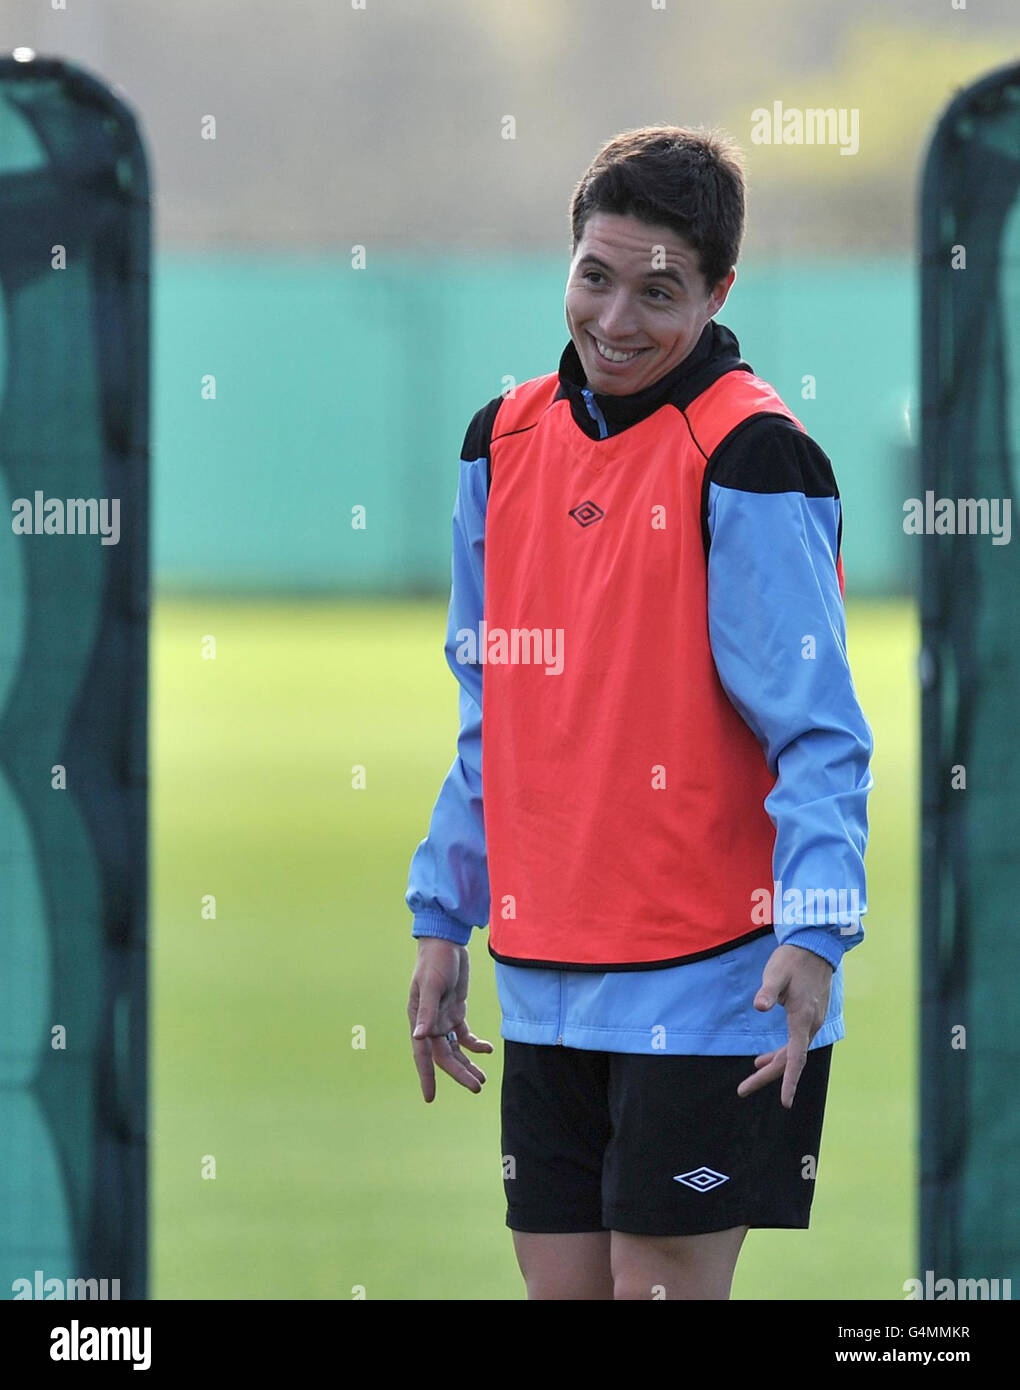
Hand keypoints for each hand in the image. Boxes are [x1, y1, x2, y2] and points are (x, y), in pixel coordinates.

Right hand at [408, 937, 492, 1101]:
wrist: (446, 942)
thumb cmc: (434, 961)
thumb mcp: (431, 985)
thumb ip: (426, 1011)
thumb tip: (418, 1037)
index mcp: (419, 1020)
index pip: (423, 1055)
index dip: (427, 1076)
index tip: (430, 1098)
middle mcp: (430, 1023)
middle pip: (445, 1056)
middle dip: (459, 1073)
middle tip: (477, 1087)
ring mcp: (443, 1018)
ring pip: (456, 1049)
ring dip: (468, 1064)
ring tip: (483, 1081)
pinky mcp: (456, 1011)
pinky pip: (466, 1035)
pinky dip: (476, 1045)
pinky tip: (487, 1050)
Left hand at [736, 944, 833, 1108]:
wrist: (815, 947)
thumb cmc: (793, 959)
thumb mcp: (776, 972)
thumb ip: (768, 991)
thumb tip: (759, 1006)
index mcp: (803, 1018)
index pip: (796, 1058)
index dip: (789, 1081)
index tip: (785, 1103)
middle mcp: (810, 1024)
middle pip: (790, 1060)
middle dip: (767, 1077)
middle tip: (743, 1090)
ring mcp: (812, 1021)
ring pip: (793, 1052)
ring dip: (773, 1065)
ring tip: (751, 1076)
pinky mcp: (809, 1016)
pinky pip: (795, 1043)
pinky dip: (780, 1053)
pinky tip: (764, 1057)